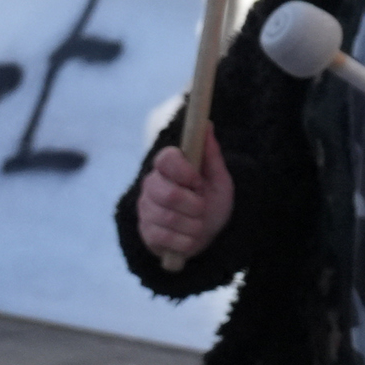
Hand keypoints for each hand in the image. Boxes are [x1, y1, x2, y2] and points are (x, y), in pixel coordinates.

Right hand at [132, 137, 233, 267]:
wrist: (207, 235)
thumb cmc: (212, 202)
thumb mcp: (219, 179)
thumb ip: (211, 155)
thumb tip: (206, 124)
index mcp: (168, 167)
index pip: (165, 158)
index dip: (183, 171)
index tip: (197, 181)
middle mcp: (151, 185)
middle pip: (167, 194)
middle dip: (194, 205)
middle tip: (202, 207)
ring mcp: (145, 209)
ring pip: (168, 218)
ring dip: (194, 225)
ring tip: (198, 223)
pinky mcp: (145, 232)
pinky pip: (165, 237)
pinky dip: (186, 241)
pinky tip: (189, 237)